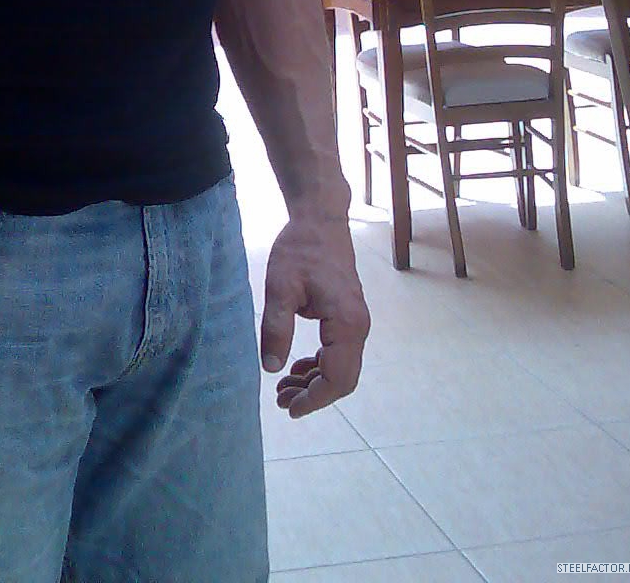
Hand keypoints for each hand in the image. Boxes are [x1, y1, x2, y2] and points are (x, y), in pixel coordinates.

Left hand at [260, 212, 369, 417]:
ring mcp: (355, 322)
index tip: (289, 409)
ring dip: (314, 382)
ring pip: (340, 367)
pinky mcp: (347, 315)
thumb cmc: (300, 249)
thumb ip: (276, 328)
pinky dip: (319, 365)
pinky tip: (296, 367)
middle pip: (343, 378)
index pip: (337, 378)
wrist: (319, 220)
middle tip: (281, 401)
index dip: (315, 399)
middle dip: (313, 394)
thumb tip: (271, 368)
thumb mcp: (280, 287)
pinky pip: (338, 352)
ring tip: (283, 389)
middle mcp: (358, 327)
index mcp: (347, 324)